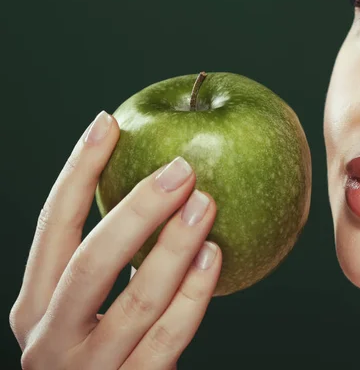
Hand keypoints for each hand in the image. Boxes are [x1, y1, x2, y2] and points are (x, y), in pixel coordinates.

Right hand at [10, 111, 221, 369]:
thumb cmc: (103, 355)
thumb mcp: (86, 314)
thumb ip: (110, 268)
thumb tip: (163, 193)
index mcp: (35, 308)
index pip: (53, 227)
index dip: (79, 172)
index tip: (109, 123)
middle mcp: (50, 340)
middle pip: (93, 260)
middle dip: (139, 208)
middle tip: (182, 168)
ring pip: (138, 298)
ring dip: (176, 245)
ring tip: (208, 203)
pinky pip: (169, 337)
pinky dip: (195, 293)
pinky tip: (215, 256)